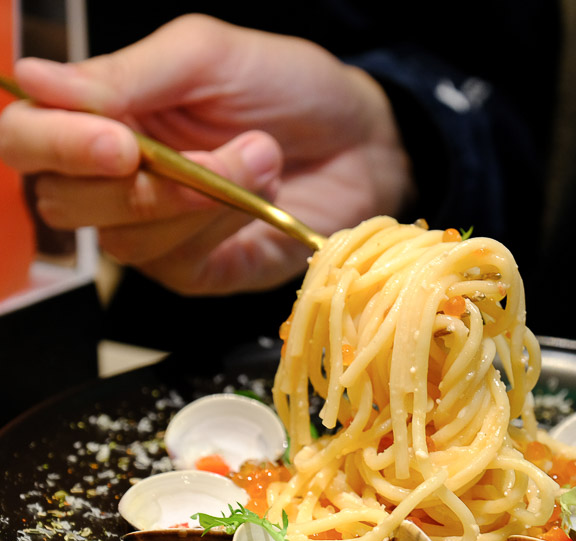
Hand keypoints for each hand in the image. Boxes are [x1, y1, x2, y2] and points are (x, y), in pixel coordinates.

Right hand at [0, 14, 413, 293]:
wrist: (364, 138)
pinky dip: (220, 226)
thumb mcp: (209, 56)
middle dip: (139, 183)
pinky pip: (177, 264)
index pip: (28, 141)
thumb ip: (127, 73)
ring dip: (197, 200)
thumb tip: (33, 79)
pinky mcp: (200, 270)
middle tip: (210, 151)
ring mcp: (158, 231)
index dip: (55, 145)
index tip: (117, 141)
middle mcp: (116, 179)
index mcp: (103, 116)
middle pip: (63, 203)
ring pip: (123, 240)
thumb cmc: (289, 88)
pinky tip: (262, 194)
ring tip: (261, 156)